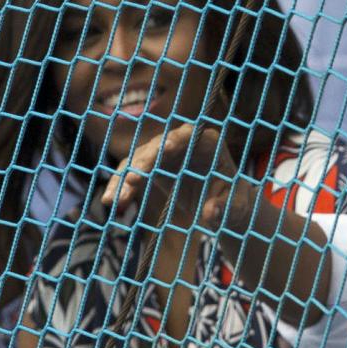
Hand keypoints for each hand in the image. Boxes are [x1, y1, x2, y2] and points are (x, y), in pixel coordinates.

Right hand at [101, 122, 240, 227]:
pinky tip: (110, 201)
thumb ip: (224, 208)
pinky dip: (121, 186)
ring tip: (114, 200)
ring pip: (139, 159)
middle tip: (133, 179)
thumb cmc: (235, 202)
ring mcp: (165, 153)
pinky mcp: (153, 166)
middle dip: (145, 161)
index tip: (165, 149)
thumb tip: (209, 212)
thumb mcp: (235, 208)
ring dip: (126, 178)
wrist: (224, 206)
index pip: (191, 135)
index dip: (177, 140)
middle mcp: (183, 142)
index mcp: (208, 144)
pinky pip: (132, 172)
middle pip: (159, 145)